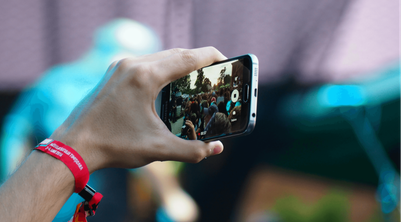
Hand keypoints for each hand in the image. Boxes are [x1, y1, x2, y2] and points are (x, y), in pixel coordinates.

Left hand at [51, 47, 225, 172]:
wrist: (74, 147)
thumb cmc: (113, 145)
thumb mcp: (158, 149)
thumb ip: (192, 150)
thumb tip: (216, 149)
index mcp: (145, 76)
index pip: (188, 58)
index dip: (211, 57)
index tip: (226, 61)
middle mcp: (132, 64)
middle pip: (175, 54)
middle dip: (197, 61)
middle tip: (213, 72)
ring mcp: (120, 66)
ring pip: (159, 56)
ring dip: (178, 64)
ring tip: (194, 77)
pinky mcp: (113, 73)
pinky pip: (145, 63)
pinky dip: (162, 69)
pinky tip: (167, 84)